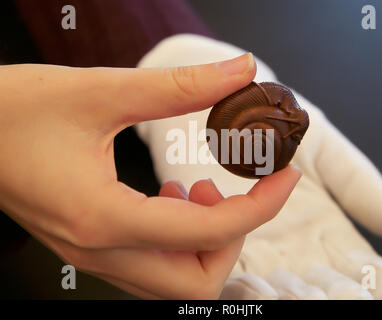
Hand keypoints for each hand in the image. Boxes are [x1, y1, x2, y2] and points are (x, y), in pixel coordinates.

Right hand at [0, 58, 301, 298]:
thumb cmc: (14, 111)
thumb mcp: (100, 91)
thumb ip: (179, 86)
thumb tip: (238, 72)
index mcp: (103, 218)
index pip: (207, 232)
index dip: (260, 206)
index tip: (285, 176)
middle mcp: (99, 249)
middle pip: (195, 281)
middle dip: (233, 237)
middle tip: (237, 188)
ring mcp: (93, 252)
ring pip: (174, 279)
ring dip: (206, 240)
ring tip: (201, 188)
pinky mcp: (91, 242)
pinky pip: (151, 262)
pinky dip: (179, 237)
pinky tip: (172, 197)